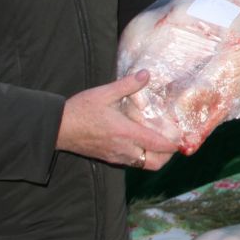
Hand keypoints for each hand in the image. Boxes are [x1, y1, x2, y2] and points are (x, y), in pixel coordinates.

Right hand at [57, 69, 178, 169]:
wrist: (57, 128)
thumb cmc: (80, 110)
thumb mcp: (104, 93)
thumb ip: (127, 85)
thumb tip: (146, 74)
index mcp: (125, 133)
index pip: (158, 145)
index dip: (174, 144)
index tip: (182, 137)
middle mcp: (123, 149)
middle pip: (154, 163)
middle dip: (167, 155)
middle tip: (172, 141)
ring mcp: (116, 156)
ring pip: (143, 165)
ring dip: (154, 157)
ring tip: (159, 141)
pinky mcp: (108, 158)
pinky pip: (131, 163)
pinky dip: (141, 157)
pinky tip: (140, 142)